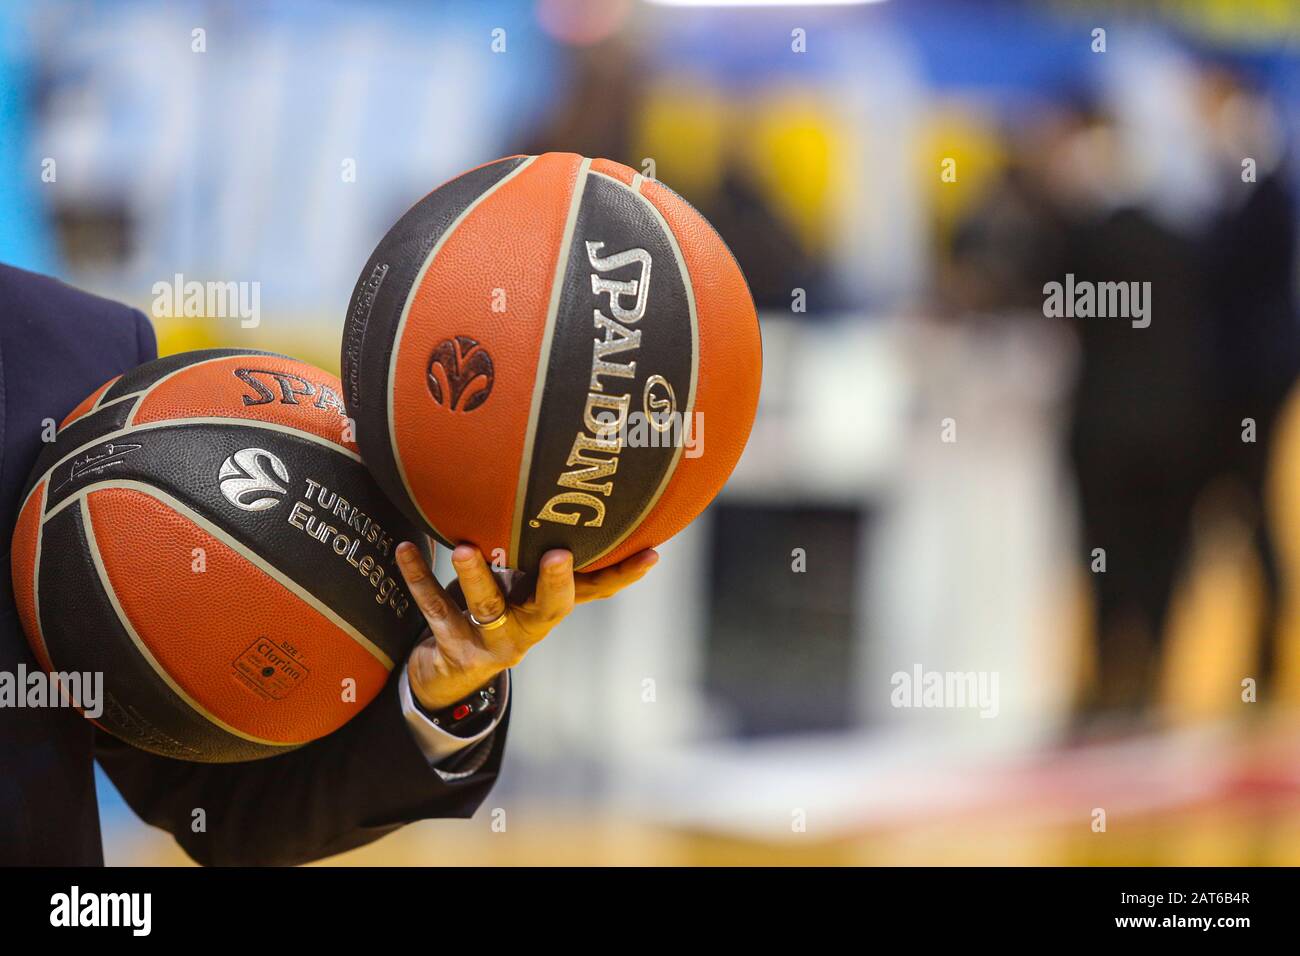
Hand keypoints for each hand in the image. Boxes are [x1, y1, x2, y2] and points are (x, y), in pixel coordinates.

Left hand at [396, 542, 658, 710]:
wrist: (452, 671)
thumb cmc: (497, 608)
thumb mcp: (523, 584)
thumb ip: (541, 551)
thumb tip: (564, 484)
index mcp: (551, 607)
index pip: (597, 589)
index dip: (624, 573)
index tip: (651, 553)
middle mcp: (529, 626)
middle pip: (552, 607)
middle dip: (558, 582)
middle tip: (558, 555)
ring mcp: (493, 640)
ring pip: (487, 607)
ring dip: (477, 576)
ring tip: (464, 548)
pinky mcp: (454, 644)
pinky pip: (435, 607)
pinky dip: (419, 575)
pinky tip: (405, 547)